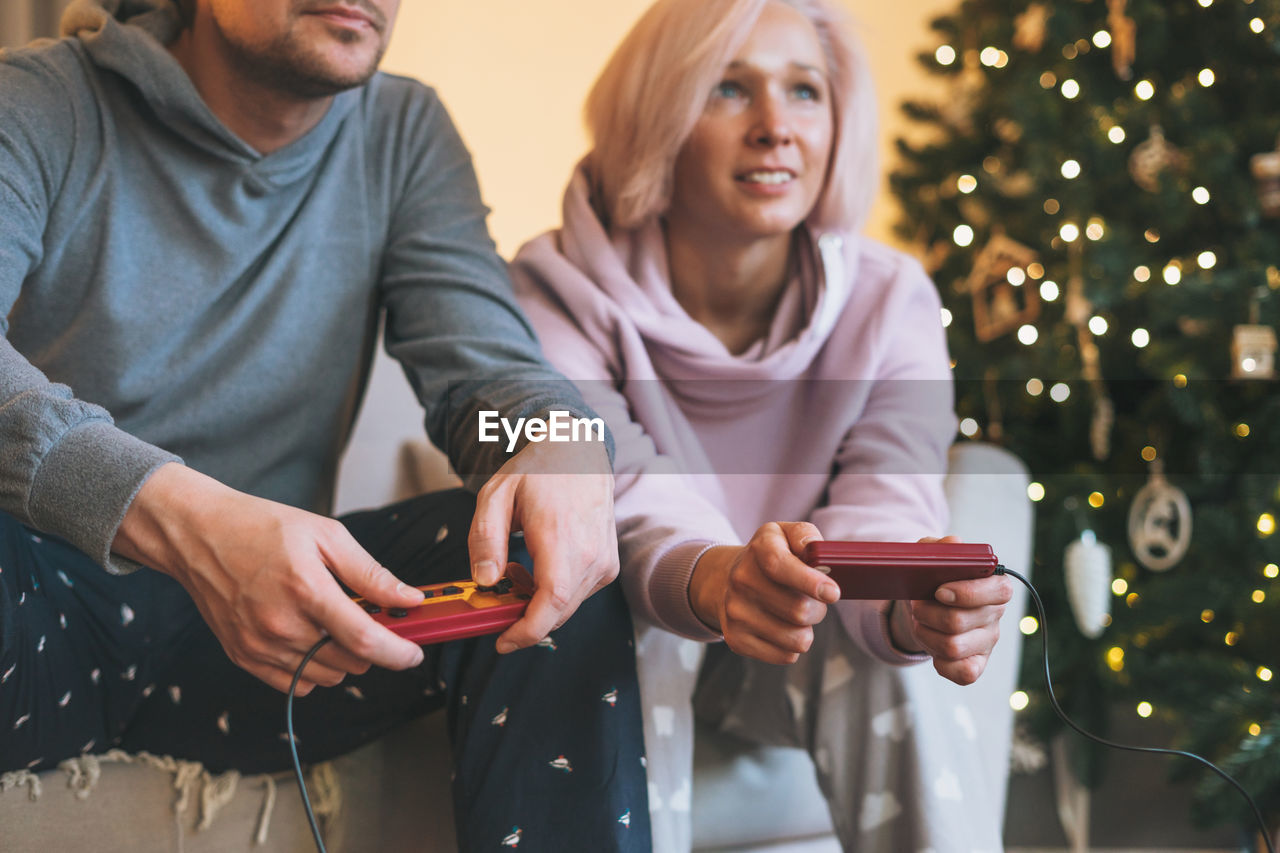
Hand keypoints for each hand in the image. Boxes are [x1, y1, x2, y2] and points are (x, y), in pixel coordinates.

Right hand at [114, 464, 427, 694]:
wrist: (199, 536)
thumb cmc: (262, 528)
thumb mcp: (326, 535)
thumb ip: (371, 573)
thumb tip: (409, 599)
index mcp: (305, 589)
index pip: (363, 639)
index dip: (397, 652)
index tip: (414, 653)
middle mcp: (280, 624)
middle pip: (349, 662)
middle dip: (371, 646)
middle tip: (367, 618)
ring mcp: (258, 645)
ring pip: (325, 676)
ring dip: (342, 658)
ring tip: (332, 622)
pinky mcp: (243, 656)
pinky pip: (294, 684)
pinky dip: (312, 669)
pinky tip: (309, 638)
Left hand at [467, 439, 617, 652]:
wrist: (579, 452)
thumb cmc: (537, 471)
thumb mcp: (496, 495)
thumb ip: (485, 538)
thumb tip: (485, 580)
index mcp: (561, 535)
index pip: (552, 600)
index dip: (528, 630)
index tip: (504, 641)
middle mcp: (591, 553)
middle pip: (558, 611)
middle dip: (523, 618)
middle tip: (497, 597)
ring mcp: (604, 561)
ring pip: (567, 607)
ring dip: (536, 603)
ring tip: (516, 569)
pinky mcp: (608, 565)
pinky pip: (578, 596)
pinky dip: (553, 594)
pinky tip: (539, 568)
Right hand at [689, 522, 839, 664]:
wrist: (727, 580)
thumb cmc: (771, 558)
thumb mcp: (786, 534)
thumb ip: (805, 535)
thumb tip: (818, 552)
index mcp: (759, 548)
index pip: (779, 565)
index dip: (810, 581)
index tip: (833, 593)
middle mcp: (741, 579)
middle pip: (798, 610)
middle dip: (818, 609)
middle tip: (813, 601)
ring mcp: (735, 612)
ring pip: (797, 639)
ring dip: (806, 629)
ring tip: (797, 615)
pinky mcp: (737, 640)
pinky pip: (786, 655)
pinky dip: (792, 645)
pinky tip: (782, 628)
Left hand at [889, 535, 1013, 684]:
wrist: (924, 606)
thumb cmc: (932, 579)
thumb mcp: (932, 557)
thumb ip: (941, 547)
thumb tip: (954, 543)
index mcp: (994, 585)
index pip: (999, 591)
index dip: (967, 592)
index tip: (939, 591)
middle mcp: (995, 615)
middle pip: (960, 621)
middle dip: (928, 613)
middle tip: (916, 606)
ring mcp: (987, 642)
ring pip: (953, 647)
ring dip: (926, 635)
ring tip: (920, 623)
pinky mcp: (977, 664)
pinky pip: (964, 674)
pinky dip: (941, 663)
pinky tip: (933, 647)